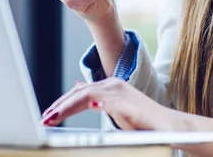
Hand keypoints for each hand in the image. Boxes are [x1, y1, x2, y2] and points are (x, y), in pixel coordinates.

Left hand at [41, 77, 175, 130]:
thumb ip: (97, 98)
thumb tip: (78, 88)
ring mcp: (122, 93)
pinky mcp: (130, 104)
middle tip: (44, 119)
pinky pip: (110, 102)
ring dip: (68, 106)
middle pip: (80, 92)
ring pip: (88, 95)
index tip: (47, 115)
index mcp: (110, 86)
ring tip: (53, 117)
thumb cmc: (142, 121)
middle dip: (60, 106)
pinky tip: (88, 105)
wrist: (168, 127)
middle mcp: (114, 85)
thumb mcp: (114, 108)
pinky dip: (98, 102)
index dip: (62, 103)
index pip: (80, 92)